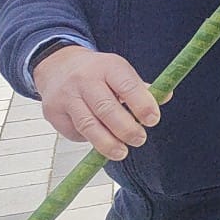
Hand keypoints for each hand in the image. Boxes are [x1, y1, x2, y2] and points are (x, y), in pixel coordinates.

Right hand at [33, 47, 159, 161]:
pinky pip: (74, 132)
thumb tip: (166, 96)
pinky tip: (100, 140)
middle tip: (140, 140)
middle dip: (126, 129)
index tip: (153, 120)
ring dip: (107, 143)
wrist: (58, 66)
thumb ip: (141, 88)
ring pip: (88, 125)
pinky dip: (89, 140)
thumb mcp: (120, 72)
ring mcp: (66, 96)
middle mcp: (84, 79)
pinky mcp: (53, 112)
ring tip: (121, 153)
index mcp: (108, 66)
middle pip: (106, 108)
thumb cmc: (99, 73)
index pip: (127, 85)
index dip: (142, 104)